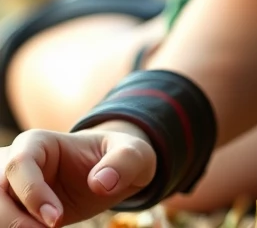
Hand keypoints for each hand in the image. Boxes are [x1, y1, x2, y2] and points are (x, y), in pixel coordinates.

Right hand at [1, 125, 156, 226]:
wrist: (109, 175)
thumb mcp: (135, 154)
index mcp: (37, 143)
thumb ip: (124, 162)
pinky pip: (3, 222)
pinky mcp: (10, 211)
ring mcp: (7, 191)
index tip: (55, 221)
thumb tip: (101, 182)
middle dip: (13, 221)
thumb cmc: (119, 159)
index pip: (19, 165)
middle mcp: (14, 165)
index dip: (32, 194)